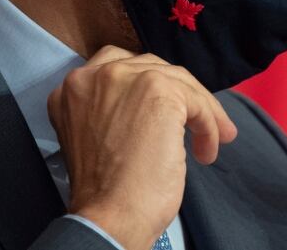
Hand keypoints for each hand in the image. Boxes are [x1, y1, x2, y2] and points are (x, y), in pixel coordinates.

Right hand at [47, 46, 237, 249]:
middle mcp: (95, 75)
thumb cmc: (107, 191)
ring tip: (212, 140)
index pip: (124, 70)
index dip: (151, 91)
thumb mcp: (98, 135)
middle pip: (154, 70)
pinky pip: (195, 100)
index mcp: (75, 87)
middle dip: (181, 97)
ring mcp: (126, 78)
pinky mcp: (157, 90)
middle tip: (200, 124)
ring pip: (178, 82)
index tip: (172, 112)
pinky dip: (209, 123)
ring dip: (201, 111)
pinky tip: (206, 149)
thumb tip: (161, 105)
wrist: (110, 216)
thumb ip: (116, 110)